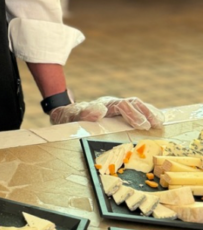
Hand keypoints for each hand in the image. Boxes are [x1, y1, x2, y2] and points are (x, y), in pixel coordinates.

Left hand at [50, 96, 164, 130]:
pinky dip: (150, 115)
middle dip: (141, 114)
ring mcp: (119, 109)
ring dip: (149, 113)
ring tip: (159, 123)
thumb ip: (83, 113)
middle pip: (131, 103)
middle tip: (148, 126)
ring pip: (137, 106)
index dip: (130, 113)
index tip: (140, 124)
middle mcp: (113, 104)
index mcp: (102, 104)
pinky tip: (160, 122)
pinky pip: (140, 111)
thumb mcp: (70, 116)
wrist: (69, 116)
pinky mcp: (124, 115)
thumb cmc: (71, 118)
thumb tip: (100, 111)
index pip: (119, 105)